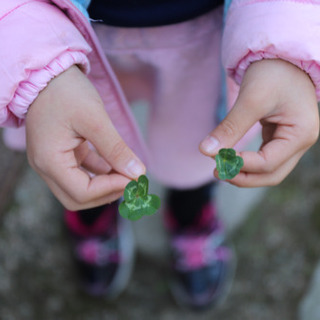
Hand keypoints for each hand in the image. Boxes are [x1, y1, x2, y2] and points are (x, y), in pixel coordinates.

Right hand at [26, 65, 145, 209]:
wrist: (47, 72)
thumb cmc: (66, 91)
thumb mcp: (95, 120)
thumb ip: (116, 149)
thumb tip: (138, 173)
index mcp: (50, 161)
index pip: (81, 193)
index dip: (111, 189)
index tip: (134, 178)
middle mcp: (46, 167)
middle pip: (78, 198)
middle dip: (107, 193)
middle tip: (131, 181)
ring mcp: (52, 161)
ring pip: (80, 188)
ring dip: (104, 185)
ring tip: (127, 173)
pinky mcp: (61, 153)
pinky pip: (81, 172)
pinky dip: (99, 173)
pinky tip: (116, 164)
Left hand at [199, 59, 318, 186]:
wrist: (282, 56)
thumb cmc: (272, 73)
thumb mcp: (251, 100)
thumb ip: (230, 127)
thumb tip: (205, 151)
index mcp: (301, 134)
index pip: (269, 163)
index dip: (242, 166)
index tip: (217, 160)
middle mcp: (301, 142)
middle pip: (271, 174)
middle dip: (243, 177)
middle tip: (217, 172)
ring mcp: (291, 141)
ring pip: (268, 170)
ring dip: (244, 173)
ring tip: (220, 167)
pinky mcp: (280, 137)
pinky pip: (264, 158)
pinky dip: (247, 162)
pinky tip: (229, 158)